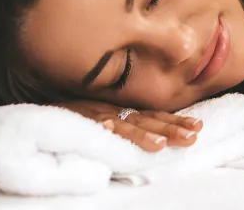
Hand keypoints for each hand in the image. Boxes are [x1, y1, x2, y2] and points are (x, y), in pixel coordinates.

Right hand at [55, 99, 202, 151]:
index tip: (199, 126)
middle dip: (170, 129)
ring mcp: (96, 114)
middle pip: (146, 120)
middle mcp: (114, 109)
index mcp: (123, 108)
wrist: (44, 98)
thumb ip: (126, 120)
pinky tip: (110, 133)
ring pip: (123, 125)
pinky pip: (91, 125)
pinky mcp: (77, 118)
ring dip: (141, 135)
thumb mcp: (106, 112)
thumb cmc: (77, 109)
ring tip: (160, 145)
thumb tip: (157, 133)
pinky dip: (102, 129)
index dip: (176, 120)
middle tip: (192, 137)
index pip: (154, 115)